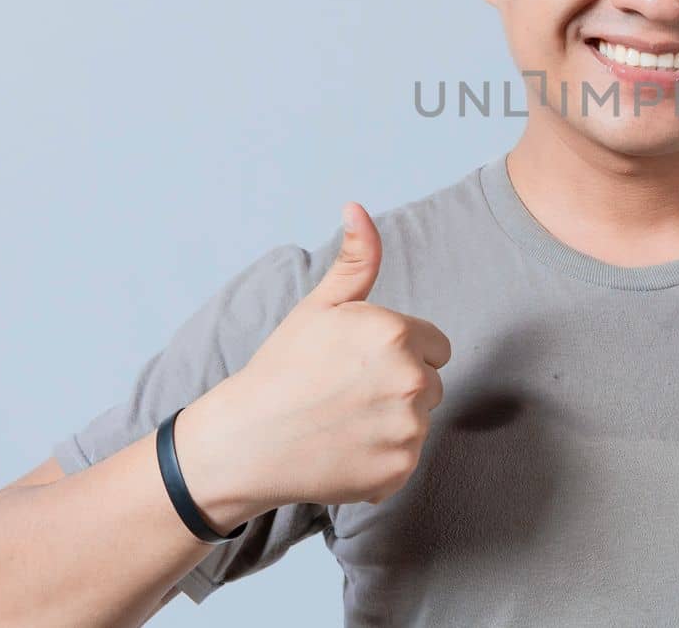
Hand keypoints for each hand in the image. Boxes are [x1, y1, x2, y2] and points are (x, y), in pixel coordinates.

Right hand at [180, 202, 451, 521]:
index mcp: (398, 334)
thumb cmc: (281, 369)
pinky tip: (343, 450)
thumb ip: (355, 260)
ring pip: (419, 420)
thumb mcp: (318, 306)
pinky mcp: (400, 471)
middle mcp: (412, 380)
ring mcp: (407, 429)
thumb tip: (358, 208)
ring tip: (341, 422)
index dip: (397, 353)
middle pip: (431, 383)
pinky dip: (381, 459)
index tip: (357, 365)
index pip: (435, 345)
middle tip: (345, 394)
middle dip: (398, 386)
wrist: (244, 442)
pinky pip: (406, 458)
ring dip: (392, 423)